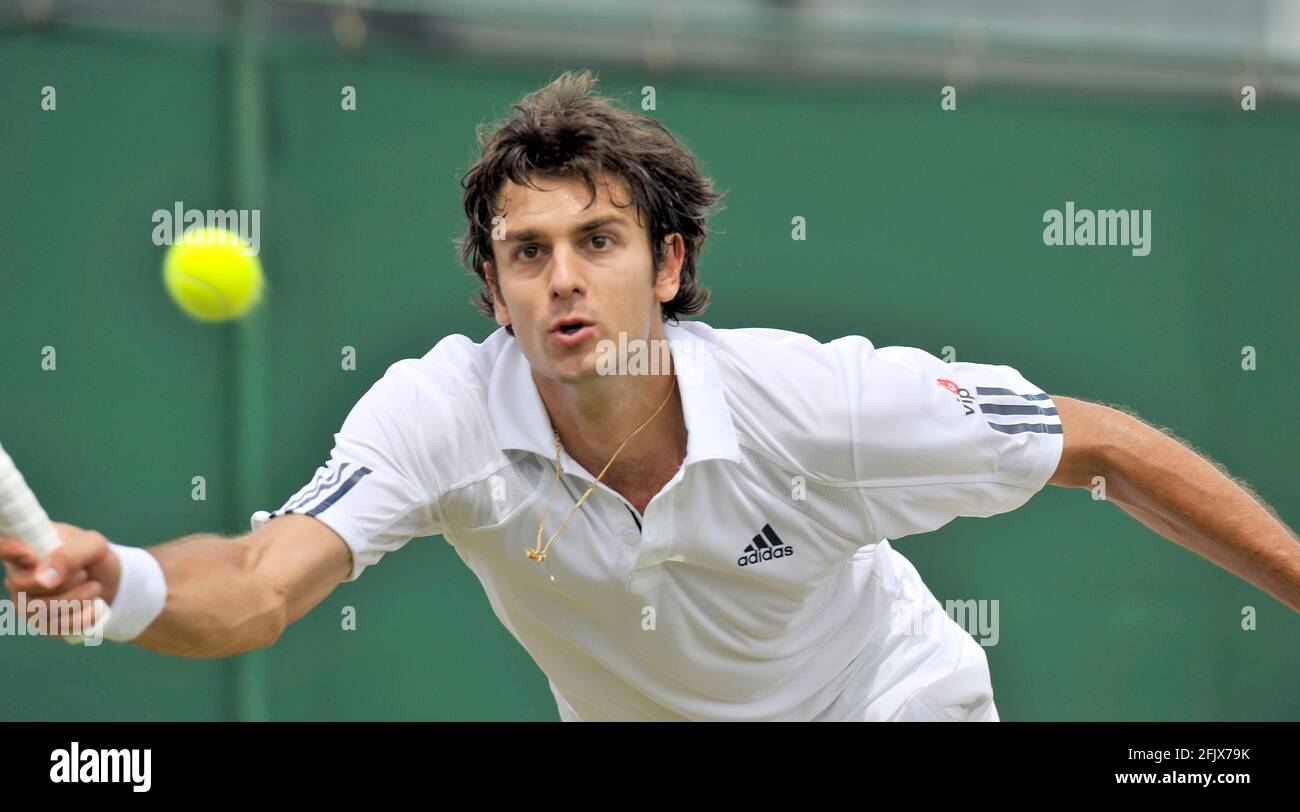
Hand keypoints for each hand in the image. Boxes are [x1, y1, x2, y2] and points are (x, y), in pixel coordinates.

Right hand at [1, 522, 121, 636]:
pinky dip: (81, 618)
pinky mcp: (38, 622)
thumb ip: (70, 555)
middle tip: (84, 574)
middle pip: (20, 585)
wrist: (110, 584)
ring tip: (94, 587)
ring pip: (38, 610)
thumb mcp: (93, 546)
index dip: (9, 549)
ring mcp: (24, 601)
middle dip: (64, 582)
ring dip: (77, 600)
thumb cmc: (94, 558)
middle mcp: (18, 574)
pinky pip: (53, 628)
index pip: (3, 544)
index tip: (31, 556)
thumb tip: (42, 579)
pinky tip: (94, 606)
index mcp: (27, 546)